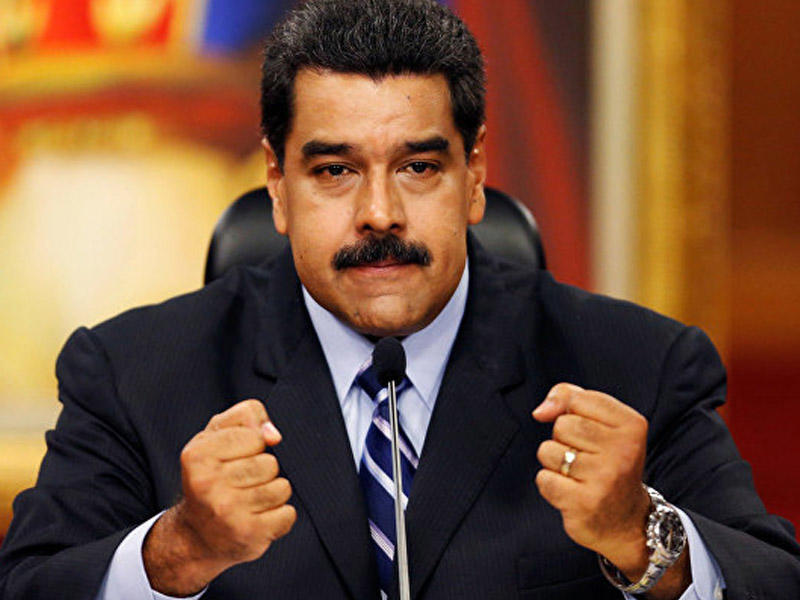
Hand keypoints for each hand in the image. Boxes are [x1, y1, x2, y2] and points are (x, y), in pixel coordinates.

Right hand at [143, 400, 296, 595]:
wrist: (196, 535)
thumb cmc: (212, 476)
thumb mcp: (217, 435)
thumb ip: (246, 415)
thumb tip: (273, 435)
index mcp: (197, 455)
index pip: (255, 436)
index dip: (252, 445)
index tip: (235, 459)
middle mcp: (207, 485)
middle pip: (270, 463)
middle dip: (263, 471)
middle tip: (242, 484)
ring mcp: (227, 512)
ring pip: (282, 488)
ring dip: (273, 494)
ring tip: (250, 500)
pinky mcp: (247, 535)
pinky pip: (288, 514)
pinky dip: (280, 517)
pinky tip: (258, 519)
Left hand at [532, 384, 690, 599]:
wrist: (627, 521)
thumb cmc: (607, 462)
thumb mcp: (601, 422)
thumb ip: (570, 398)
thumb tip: (540, 411)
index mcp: (632, 425)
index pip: (577, 399)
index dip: (571, 413)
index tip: (590, 434)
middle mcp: (624, 451)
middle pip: (562, 425)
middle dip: (562, 440)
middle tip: (585, 459)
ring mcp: (605, 478)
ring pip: (548, 451)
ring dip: (554, 463)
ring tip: (578, 476)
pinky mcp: (585, 503)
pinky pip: (544, 479)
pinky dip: (550, 485)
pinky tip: (572, 493)